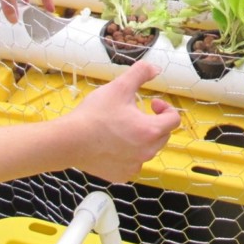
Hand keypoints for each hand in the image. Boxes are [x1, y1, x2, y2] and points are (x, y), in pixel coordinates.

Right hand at [64, 61, 179, 182]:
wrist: (69, 140)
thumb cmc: (95, 114)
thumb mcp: (119, 87)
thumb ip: (140, 73)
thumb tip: (156, 68)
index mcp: (150, 131)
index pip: (174, 120)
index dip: (166, 108)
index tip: (152, 103)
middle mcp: (147, 152)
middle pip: (162, 135)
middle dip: (154, 122)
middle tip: (135, 113)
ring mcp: (134, 166)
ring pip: (148, 150)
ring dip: (141, 138)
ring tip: (122, 128)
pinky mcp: (121, 175)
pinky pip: (132, 163)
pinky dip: (128, 154)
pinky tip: (113, 144)